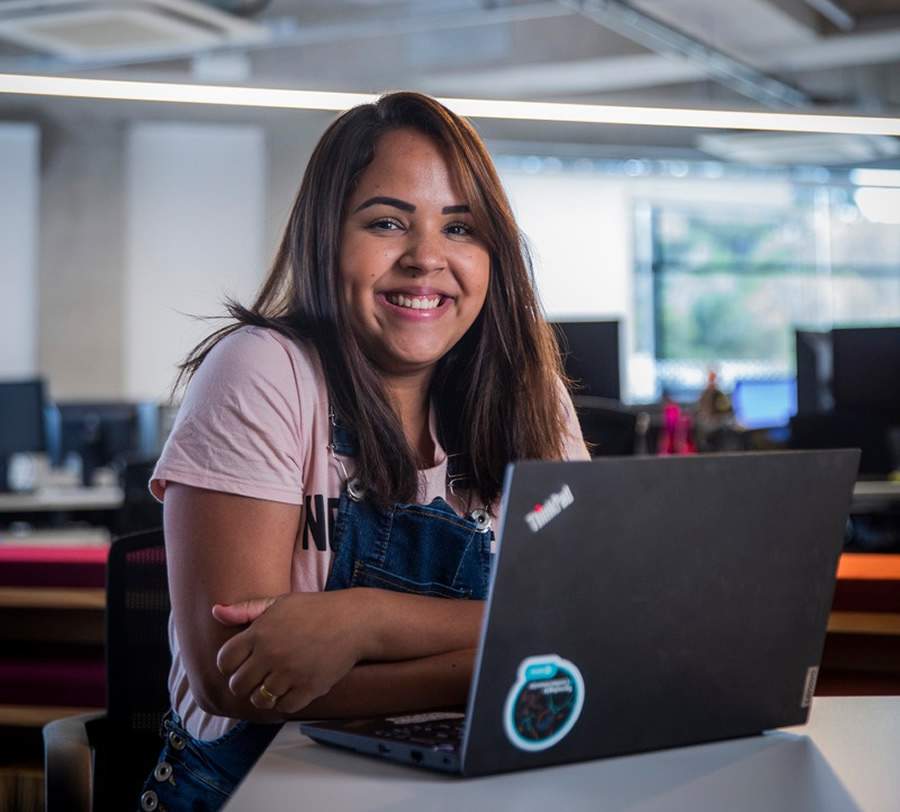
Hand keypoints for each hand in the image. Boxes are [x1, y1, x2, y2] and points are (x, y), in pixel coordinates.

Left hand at [213, 589, 374, 713]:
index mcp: (260, 633)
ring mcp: (289, 674)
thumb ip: (245, 610)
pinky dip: (285, 702)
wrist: (354, 621)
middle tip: (258, 675)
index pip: (224, 661)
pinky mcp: (308, 688)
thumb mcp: (279, 603)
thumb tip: (216, 611)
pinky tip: (291, 689)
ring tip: (274, 683)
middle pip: (238, 685)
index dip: (229, 664)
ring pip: (259, 700)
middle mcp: (271, 654)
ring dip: (263, 695)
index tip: (242, 662)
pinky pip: (283, 707)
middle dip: (244, 682)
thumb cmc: (316, 609)